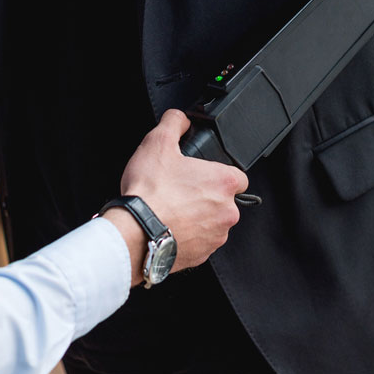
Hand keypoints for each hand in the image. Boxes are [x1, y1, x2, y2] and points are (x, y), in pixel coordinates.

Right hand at [110, 109, 247, 283]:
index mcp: (224, 182)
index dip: (217, 172)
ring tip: (171, 209)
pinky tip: (168, 226)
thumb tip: (180, 119)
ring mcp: (216, 236)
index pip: (237, 175)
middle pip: (224, 200)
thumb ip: (174, 123)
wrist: (136, 234)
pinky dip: (188, 235)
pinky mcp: (202, 255)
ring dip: (197, 217)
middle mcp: (228, 211)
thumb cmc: (150, 193)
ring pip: (212, 222)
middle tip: (180, 190)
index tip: (200, 174)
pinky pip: (200, 242)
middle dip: (205, 196)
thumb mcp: (157, 143)